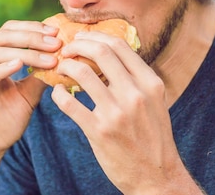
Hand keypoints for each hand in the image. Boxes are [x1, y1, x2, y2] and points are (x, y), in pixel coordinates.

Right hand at [0, 20, 59, 179]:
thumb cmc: (3, 124)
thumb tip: (61, 57)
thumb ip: (39, 75)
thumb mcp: (27, 95)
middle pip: (2, 36)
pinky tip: (21, 65)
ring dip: (27, 53)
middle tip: (57, 43)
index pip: (7, 31)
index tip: (56, 32)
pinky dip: (4, 68)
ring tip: (50, 58)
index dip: (31, 28)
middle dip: (32, 37)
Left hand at [51, 31, 195, 193]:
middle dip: (78, 45)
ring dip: (66, 66)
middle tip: (67, 49)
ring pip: (82, 73)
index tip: (83, 38)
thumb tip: (113, 54)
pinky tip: (58, 93)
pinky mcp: (99, 131)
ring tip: (61, 69)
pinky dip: (58, 94)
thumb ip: (138, 78)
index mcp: (150, 83)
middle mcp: (135, 94)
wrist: (156, 177)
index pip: (120, 45)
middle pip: (100, 51)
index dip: (96, 36)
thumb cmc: (153, 137)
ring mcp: (117, 113)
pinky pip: (70, 103)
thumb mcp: (156, 102)